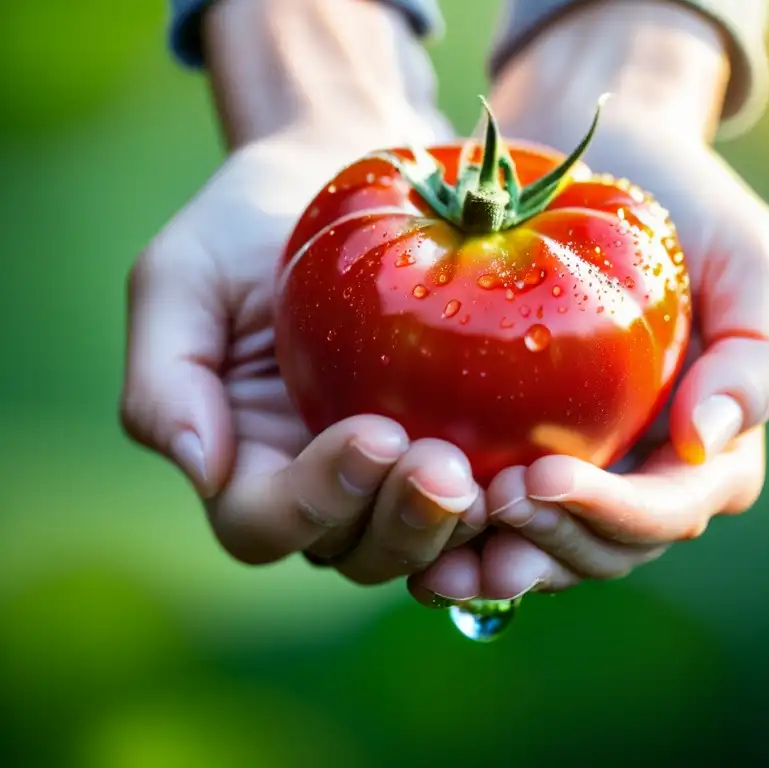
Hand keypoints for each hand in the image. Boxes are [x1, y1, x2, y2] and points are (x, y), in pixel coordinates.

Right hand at [120, 0, 485, 583]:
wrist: (336, 176)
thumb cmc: (249, 222)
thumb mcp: (181, 276)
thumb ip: (165, 373)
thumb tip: (198, 464)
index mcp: (243, 460)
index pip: (265, 522)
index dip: (316, 499)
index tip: (375, 433)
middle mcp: (318, 484)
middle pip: (350, 552)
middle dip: (398, 523)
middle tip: (445, 470)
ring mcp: (389, 474)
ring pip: (417, 545)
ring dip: (452, 527)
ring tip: (490, 479)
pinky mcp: (453, 446)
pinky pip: (477, 502)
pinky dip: (501, 505)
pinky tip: (533, 476)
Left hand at [408, 1, 768, 603]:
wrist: (601, 159)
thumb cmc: (686, 206)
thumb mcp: (748, 259)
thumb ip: (757, 354)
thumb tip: (705, 442)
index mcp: (706, 453)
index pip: (668, 509)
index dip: (610, 513)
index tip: (539, 479)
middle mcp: (643, 477)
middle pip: (601, 549)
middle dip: (544, 544)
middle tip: (480, 505)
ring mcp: (581, 470)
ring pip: (544, 551)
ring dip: (493, 563)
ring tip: (433, 556)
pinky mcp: (520, 452)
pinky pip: (492, 515)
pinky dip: (457, 535)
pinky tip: (413, 537)